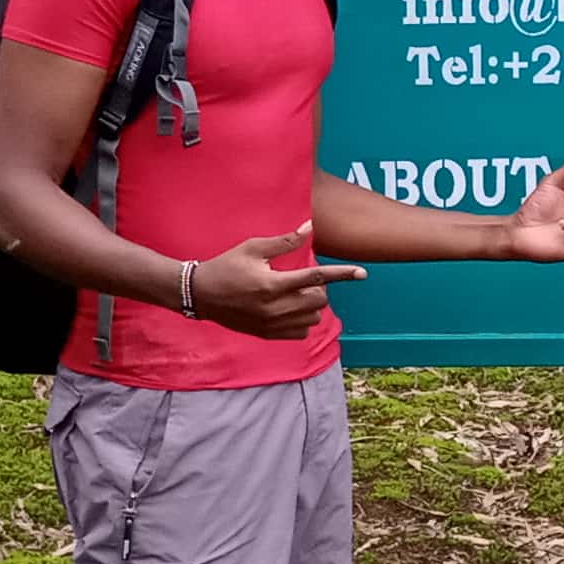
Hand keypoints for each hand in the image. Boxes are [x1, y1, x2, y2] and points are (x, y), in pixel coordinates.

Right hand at [195, 224, 362, 339]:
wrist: (201, 295)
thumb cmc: (226, 266)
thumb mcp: (253, 248)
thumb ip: (284, 242)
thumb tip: (309, 228)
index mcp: (272, 284)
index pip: (317, 277)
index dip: (343, 274)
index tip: (363, 273)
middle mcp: (275, 308)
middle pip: (320, 300)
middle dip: (320, 287)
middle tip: (304, 278)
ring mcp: (272, 325)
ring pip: (313, 318)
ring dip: (313, 304)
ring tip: (296, 292)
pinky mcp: (269, 335)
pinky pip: (301, 332)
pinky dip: (303, 320)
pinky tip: (290, 308)